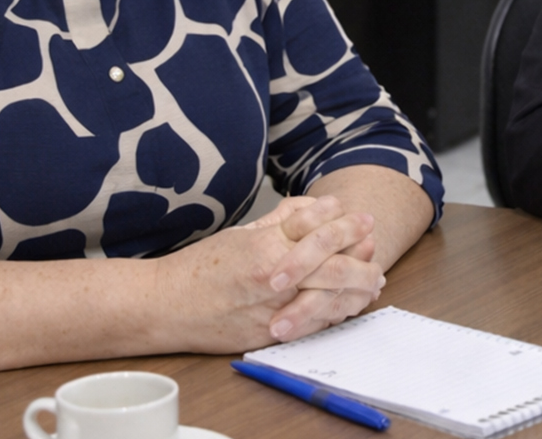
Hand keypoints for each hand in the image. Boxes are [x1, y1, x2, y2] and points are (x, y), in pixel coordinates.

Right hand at [152, 195, 382, 351]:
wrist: (166, 307)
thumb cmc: (197, 268)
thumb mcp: (239, 234)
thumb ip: (278, 221)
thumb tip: (311, 207)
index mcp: (265, 245)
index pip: (318, 228)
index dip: (344, 222)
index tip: (360, 217)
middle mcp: (274, 277)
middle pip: (334, 265)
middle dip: (361, 257)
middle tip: (375, 249)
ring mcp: (274, 309)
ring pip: (330, 297)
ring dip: (356, 289)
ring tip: (372, 282)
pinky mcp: (270, 334)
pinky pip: (313, 324)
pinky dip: (335, 313)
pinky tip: (347, 305)